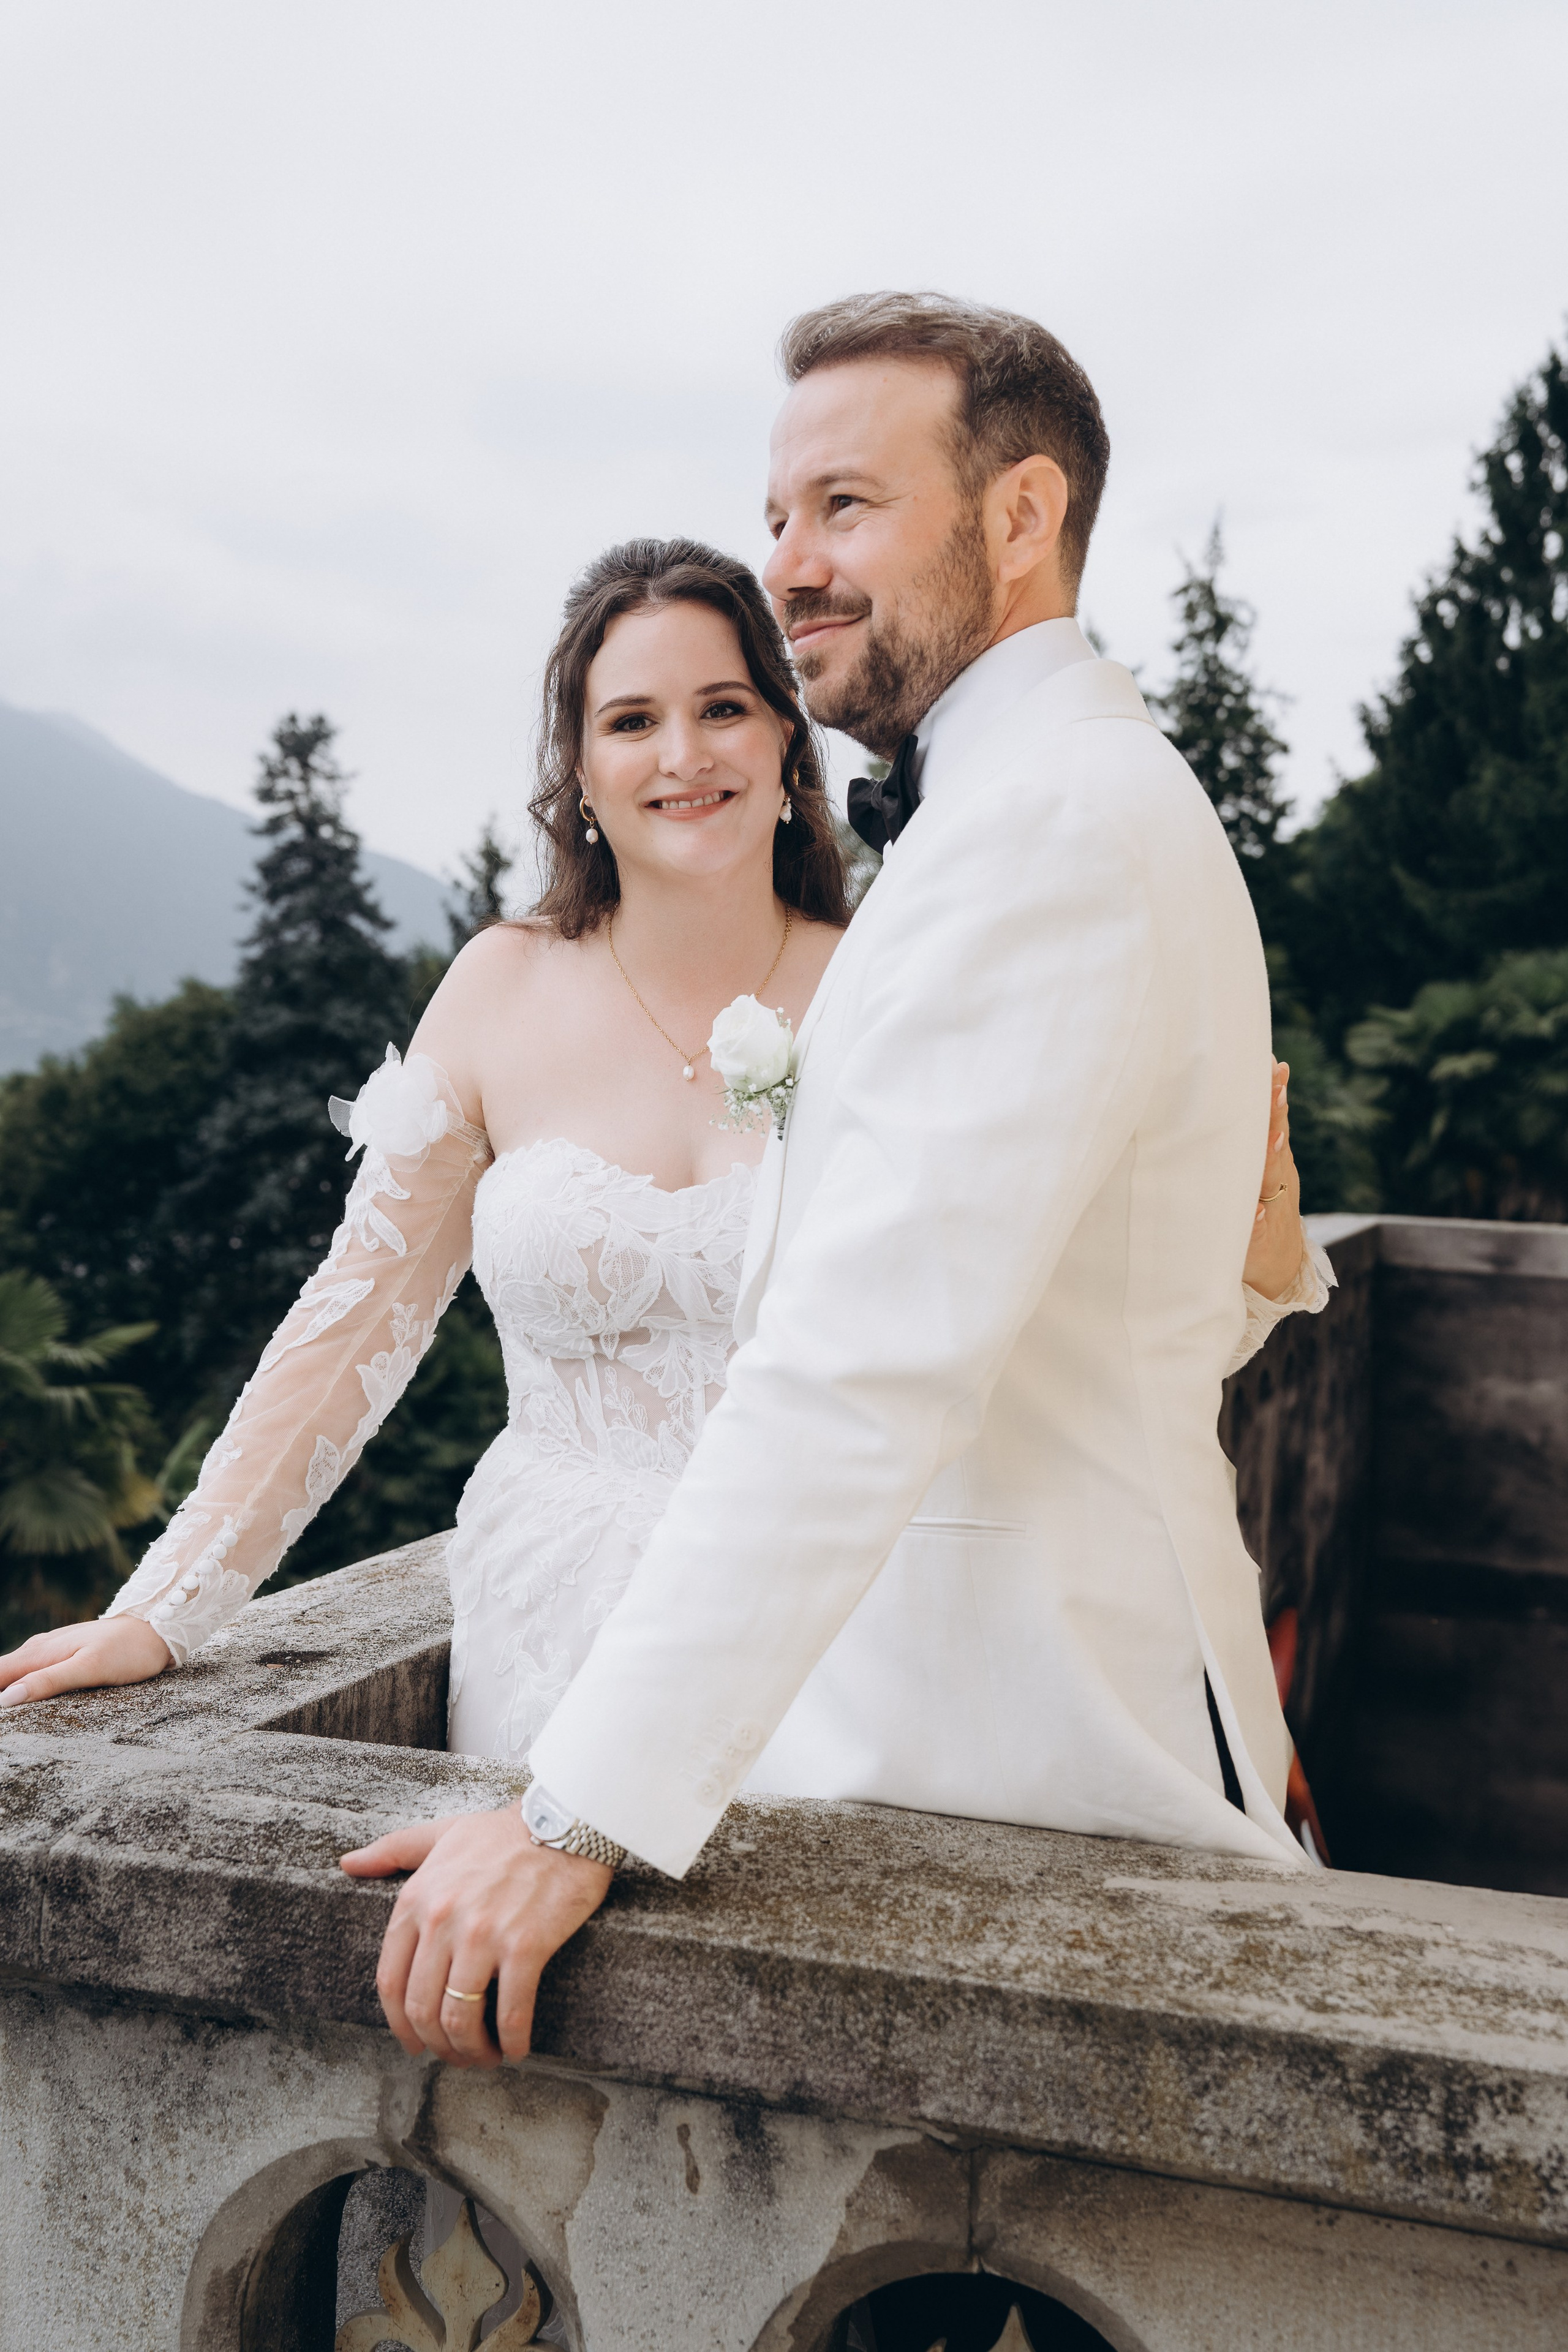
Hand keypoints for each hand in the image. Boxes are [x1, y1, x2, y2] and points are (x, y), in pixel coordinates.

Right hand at [0, 1614, 172, 1707]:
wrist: (154, 1629)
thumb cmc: (126, 1650)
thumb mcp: (89, 1669)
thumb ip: (48, 1681)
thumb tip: (7, 1699)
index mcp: (37, 1653)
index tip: (2, 1721)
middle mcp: (37, 1649)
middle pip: (0, 1675)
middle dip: (0, 1697)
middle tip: (9, 1728)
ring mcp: (49, 1651)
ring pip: (14, 1674)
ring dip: (8, 1692)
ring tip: (15, 1718)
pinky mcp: (62, 1656)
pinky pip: (31, 1673)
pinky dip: (23, 1687)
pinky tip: (27, 1703)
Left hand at [340, 1806, 612, 2065]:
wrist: (565, 1820)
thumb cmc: (504, 1832)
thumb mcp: (440, 1834)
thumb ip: (392, 1851)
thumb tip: (348, 1864)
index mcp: (417, 1900)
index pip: (390, 1982)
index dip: (400, 2025)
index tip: (415, 2042)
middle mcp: (443, 1921)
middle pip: (423, 2009)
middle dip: (437, 2045)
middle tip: (456, 2054)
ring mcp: (483, 1935)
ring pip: (460, 2018)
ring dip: (471, 2050)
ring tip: (486, 2056)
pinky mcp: (525, 1945)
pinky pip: (511, 2012)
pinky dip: (512, 2041)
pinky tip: (517, 2048)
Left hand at [1242, 1059, 1305, 1300]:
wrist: (1277, 1267)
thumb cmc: (1261, 1206)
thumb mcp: (1262, 1168)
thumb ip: (1261, 1132)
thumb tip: (1262, 1081)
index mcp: (1273, 1162)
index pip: (1275, 1121)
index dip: (1275, 1094)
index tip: (1274, 1064)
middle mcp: (1276, 1182)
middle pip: (1276, 1144)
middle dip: (1276, 1117)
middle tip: (1276, 1089)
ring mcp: (1270, 1211)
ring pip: (1270, 1182)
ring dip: (1271, 1161)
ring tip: (1273, 1139)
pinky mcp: (1258, 1243)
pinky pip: (1256, 1230)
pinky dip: (1255, 1221)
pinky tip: (1253, 1211)